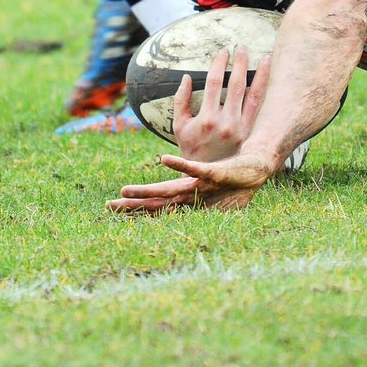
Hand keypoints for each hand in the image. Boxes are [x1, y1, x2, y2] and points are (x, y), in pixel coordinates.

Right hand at [105, 151, 274, 212]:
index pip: (156, 205)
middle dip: (134, 205)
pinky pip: (196, 169)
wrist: (256, 170)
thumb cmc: (232, 180)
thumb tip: (173, 191)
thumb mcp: (205, 184)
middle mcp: (191, 195)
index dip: (135, 207)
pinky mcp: (214, 173)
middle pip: (158, 202)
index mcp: (187, 198)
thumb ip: (188, 186)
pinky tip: (164, 159)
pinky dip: (181, 166)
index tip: (112, 208)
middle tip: (109, 206)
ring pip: (171, 190)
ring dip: (149, 191)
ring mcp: (202, 186)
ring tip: (126, 190)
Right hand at [174, 45, 269, 162]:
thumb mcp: (179, 127)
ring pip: (253, 94)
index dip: (218, 64)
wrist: (209, 174)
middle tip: (241, 47)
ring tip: (265, 56)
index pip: (213, 83)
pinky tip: (269, 77)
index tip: (222, 51)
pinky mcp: (251, 131)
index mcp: (207, 119)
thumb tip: (186, 77)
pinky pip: (260, 107)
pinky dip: (265, 90)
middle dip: (239, 63)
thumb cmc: (191, 148)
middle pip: (235, 84)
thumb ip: (180, 101)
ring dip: (259, 73)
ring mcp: (241, 127)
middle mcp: (226, 122)